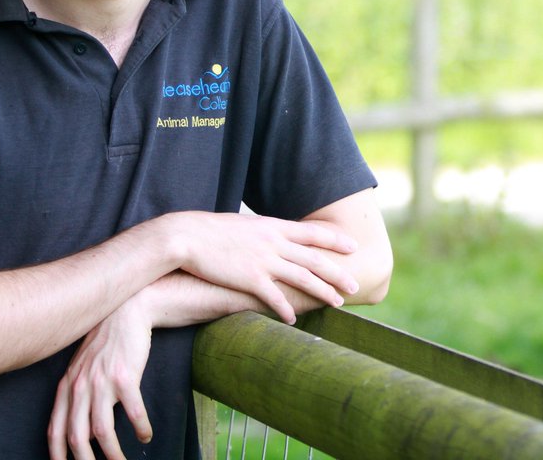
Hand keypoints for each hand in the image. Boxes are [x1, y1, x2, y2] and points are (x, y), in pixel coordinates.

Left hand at [47, 297, 153, 459]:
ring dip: (113, 454)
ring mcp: (102, 382)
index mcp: (66, 387)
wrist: (126, 312)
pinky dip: (140, 428)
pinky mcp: (126, 376)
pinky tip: (145, 436)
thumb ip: (74, 394)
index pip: (55, 430)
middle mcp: (80, 387)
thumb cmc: (105, 343)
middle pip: (77, 437)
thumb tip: (74, 426)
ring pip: (102, 431)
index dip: (57, 456)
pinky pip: (133, 412)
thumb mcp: (81, 367)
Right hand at [166, 211, 358, 323]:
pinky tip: (296, 318)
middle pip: (314, 259)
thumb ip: (262, 233)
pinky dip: (287, 309)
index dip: (335, 240)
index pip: (312, 233)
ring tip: (338, 303)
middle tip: (355, 284)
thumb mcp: (243, 225)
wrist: (187, 236)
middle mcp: (274, 242)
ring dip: (323, 292)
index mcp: (273, 226)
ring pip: (303, 278)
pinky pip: (275, 297)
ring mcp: (264, 261)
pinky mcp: (250, 279)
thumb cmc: (211, 230)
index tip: (353, 246)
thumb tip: (272, 236)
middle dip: (338, 273)